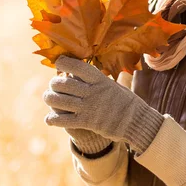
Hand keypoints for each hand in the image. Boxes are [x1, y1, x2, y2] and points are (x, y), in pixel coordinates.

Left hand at [42, 55, 163, 153]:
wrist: (136, 121)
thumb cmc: (126, 102)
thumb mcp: (114, 85)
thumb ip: (98, 80)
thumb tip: (83, 71)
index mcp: (100, 80)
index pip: (77, 66)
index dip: (64, 63)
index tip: (59, 63)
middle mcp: (93, 92)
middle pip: (63, 84)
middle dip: (54, 83)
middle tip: (53, 85)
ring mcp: (89, 107)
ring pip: (58, 100)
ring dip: (50, 99)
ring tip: (49, 98)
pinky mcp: (87, 122)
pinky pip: (63, 120)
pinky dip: (52, 119)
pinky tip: (50, 118)